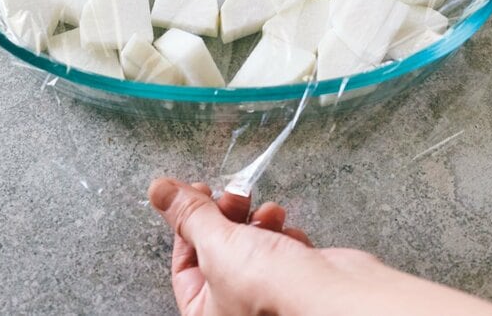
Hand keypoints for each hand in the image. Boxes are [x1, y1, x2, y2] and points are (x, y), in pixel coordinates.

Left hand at [149, 177, 491, 315]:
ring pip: (250, 246)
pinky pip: (281, 250)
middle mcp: (235, 307)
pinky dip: (282, 233)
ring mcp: (267, 295)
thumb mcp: (217, 245)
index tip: (195, 193)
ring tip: (265, 210)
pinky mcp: (297, 281)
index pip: (183, 264)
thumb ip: (188, 215)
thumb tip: (158, 189)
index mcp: (206, 312)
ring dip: (256, 219)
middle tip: (232, 194)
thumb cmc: (273, 290)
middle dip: (226, 216)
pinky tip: (286, 228)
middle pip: (218, 250)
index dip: (188, 224)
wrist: (333, 296)